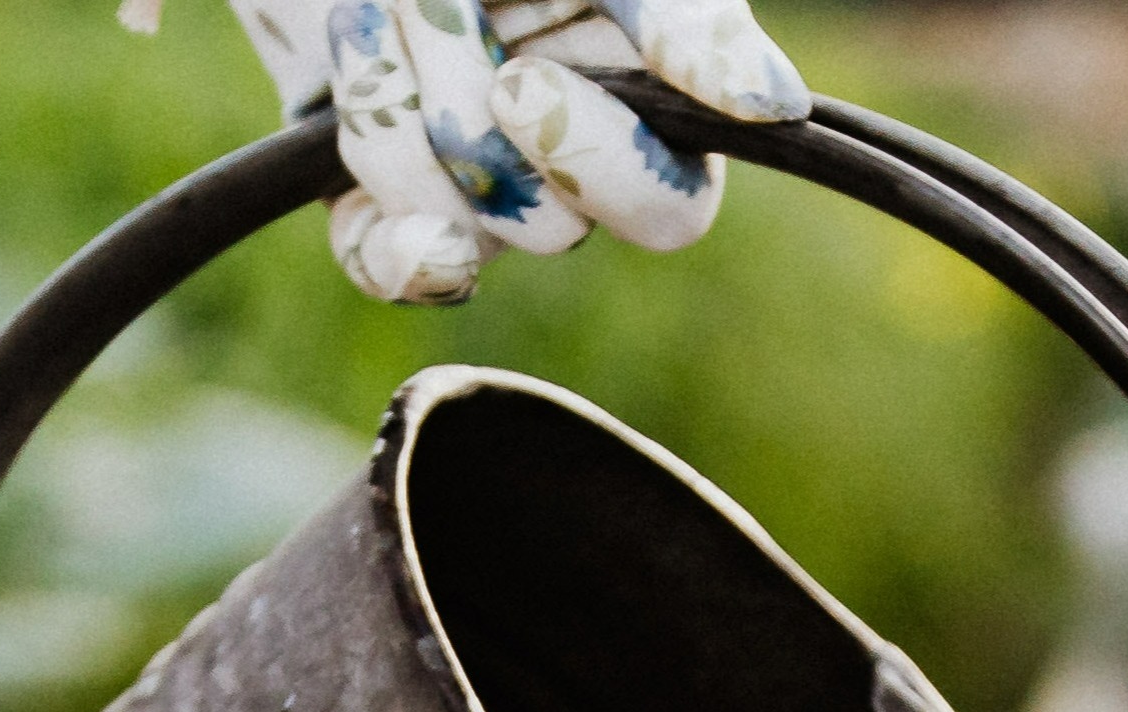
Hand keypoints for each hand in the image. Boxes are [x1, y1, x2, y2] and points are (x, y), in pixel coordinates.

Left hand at [217, 0, 807, 302]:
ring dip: (395, 105)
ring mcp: (478, 201)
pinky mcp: (385, 215)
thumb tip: (772, 104)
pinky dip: (369, 203)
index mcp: (646, 110)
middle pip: (548, 230)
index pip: (666, 211)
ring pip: (458, 229)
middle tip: (429, 5)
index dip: (594, 164)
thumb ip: (687, 18)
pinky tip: (355, 122)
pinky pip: (389, 268)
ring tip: (381, 11)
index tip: (521, 81)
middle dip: (469, 109)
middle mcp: (568, 172)